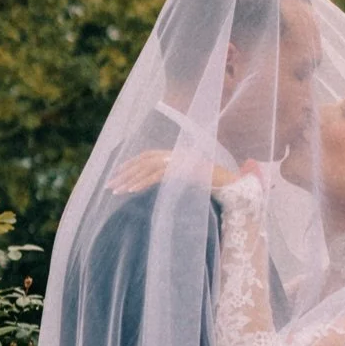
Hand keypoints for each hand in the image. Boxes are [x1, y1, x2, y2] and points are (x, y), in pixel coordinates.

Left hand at [110, 148, 246, 198]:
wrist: (235, 188)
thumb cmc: (215, 188)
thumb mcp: (191, 184)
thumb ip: (176, 182)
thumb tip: (161, 189)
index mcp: (177, 156)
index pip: (148, 156)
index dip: (131, 164)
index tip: (117, 175)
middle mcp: (177, 155)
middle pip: (144, 160)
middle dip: (125, 173)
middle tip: (109, 185)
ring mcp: (180, 161)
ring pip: (147, 167)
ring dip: (130, 179)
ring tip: (116, 191)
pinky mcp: (183, 170)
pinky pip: (157, 175)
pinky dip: (143, 182)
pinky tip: (132, 190)